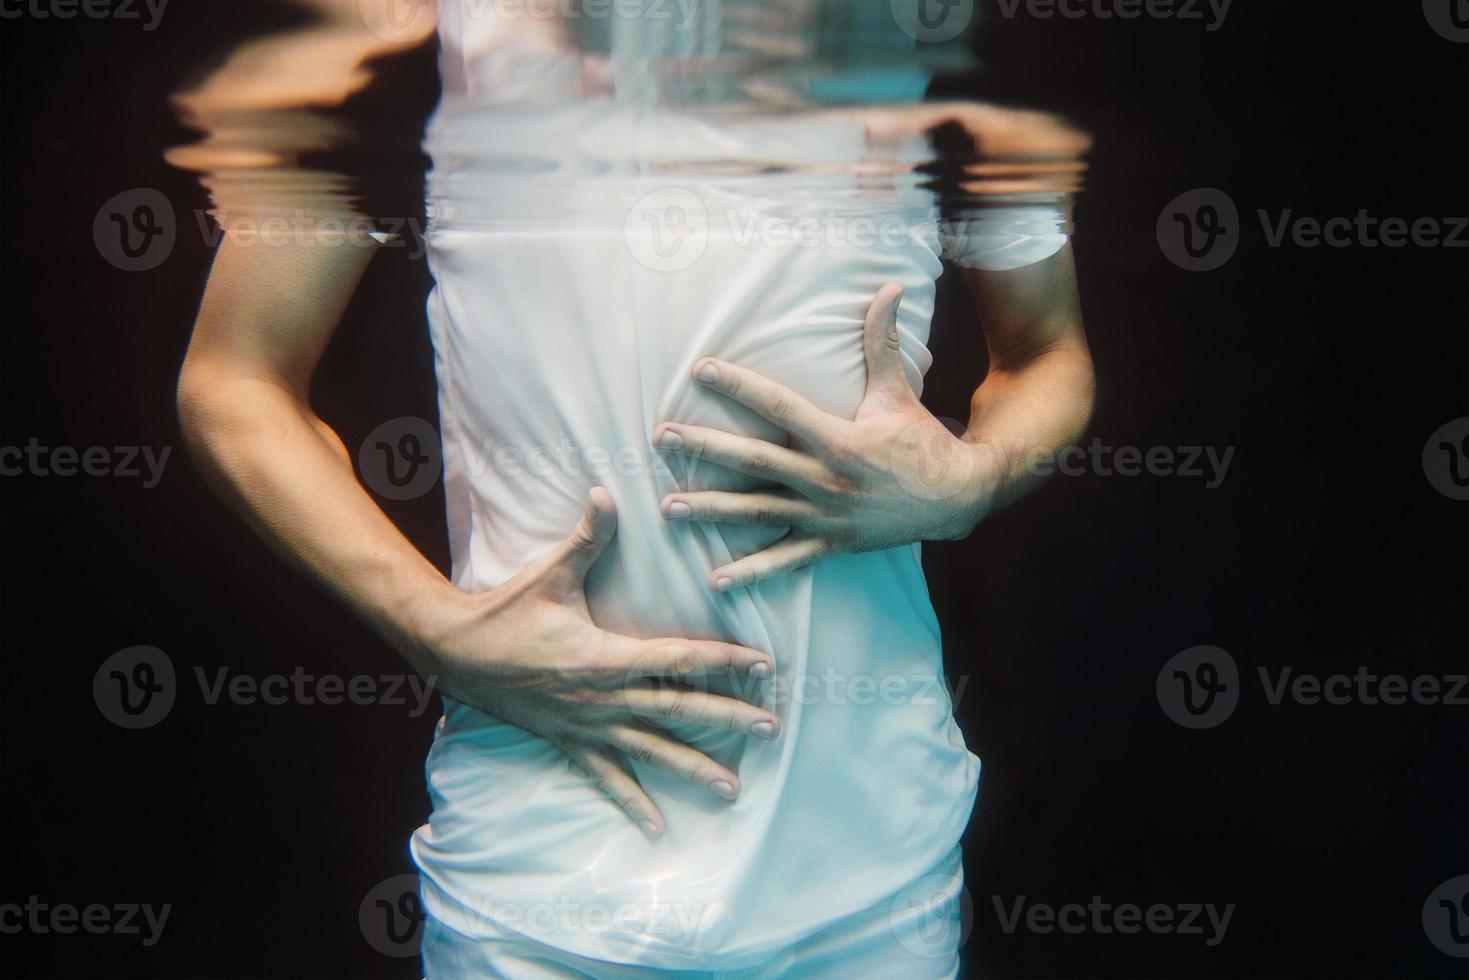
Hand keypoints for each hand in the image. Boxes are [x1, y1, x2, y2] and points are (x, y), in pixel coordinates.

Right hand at [422, 488, 779, 837]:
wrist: (455, 652)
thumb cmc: (506, 611)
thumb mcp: (551, 574)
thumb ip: (588, 537)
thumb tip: (607, 492)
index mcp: (605, 656)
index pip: (678, 658)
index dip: (723, 660)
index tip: (762, 665)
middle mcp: (603, 698)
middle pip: (677, 710)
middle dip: (727, 718)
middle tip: (770, 728)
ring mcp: (588, 726)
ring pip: (651, 751)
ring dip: (693, 768)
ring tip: (733, 789)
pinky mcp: (570, 742)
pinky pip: (607, 777)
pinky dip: (633, 802)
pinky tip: (658, 827)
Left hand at [653, 284, 996, 591]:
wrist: (956, 498)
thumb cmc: (922, 441)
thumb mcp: (899, 392)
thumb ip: (883, 342)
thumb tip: (890, 287)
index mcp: (839, 439)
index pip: (779, 406)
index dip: (739, 386)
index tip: (701, 369)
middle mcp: (826, 480)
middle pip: (755, 462)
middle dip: (706, 449)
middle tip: (662, 439)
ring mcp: (825, 515)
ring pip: (759, 513)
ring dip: (712, 511)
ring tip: (668, 508)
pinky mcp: (830, 542)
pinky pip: (786, 560)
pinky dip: (753, 573)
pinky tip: (716, 580)